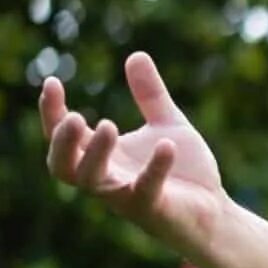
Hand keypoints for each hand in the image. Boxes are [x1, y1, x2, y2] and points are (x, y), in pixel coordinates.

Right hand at [39, 51, 230, 255]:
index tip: (51, 81)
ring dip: (96, 154)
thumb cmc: (186, 173)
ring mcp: (126, 197)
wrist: (215, 213)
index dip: (51, 112)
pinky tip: (167, 145)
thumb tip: (136, 55)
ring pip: (92, 182)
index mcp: (103, 157)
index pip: (62, 137)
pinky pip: (145, 191)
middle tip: (74, 116)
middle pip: (63, 166)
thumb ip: (150, 95)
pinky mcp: (153, 209)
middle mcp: (106, 179)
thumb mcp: (167, 125)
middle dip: (62, 142)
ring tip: (109, 124)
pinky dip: (155, 168)